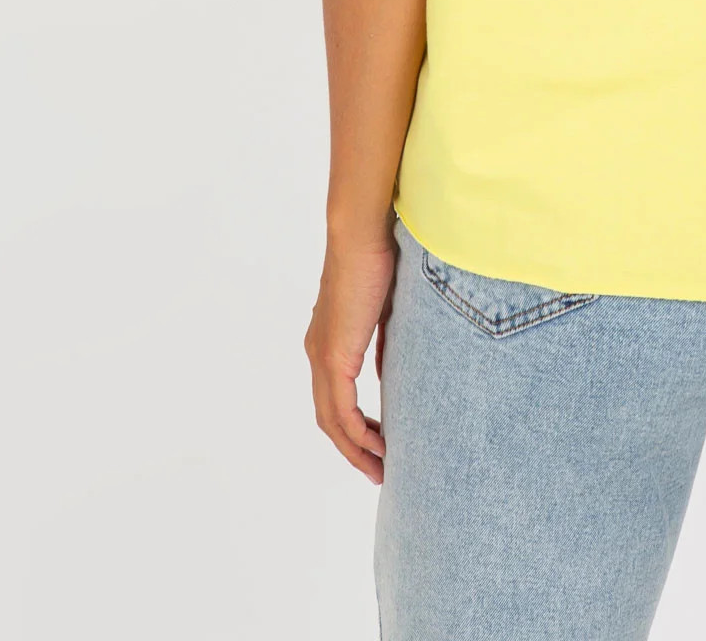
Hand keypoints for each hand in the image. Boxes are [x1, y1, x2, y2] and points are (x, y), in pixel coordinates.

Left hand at [304, 227, 395, 483]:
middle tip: (379, 470)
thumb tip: (388, 373)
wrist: (362, 235)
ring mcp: (322, 356)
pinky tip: (377, 447)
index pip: (334, 397)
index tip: (378, 445)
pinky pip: (341, 411)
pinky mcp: (333, 357)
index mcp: (327, 341)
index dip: (353, 426)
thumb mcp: (385, 312)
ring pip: (332, 421)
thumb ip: (382, 344)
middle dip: (353, 448)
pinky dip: (357, 435)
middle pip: (329, 417)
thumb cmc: (377, 260)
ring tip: (380, 468)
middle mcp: (317, 353)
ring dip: (355, 449)